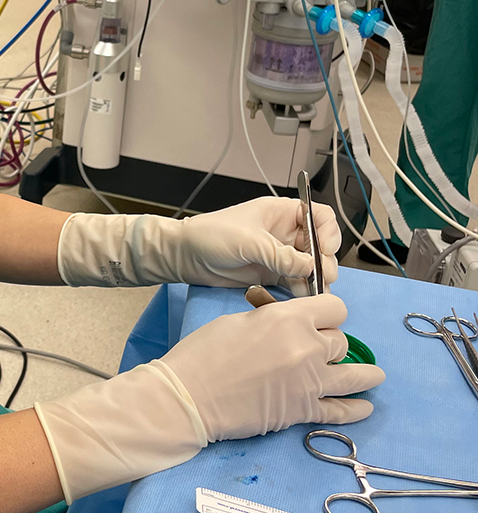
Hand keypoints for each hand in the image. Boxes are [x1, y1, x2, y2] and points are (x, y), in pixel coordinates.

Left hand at [56, 199, 340, 289]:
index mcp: (282, 213)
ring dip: (315, 279)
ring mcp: (281, 256)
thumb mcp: (248, 241)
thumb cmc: (212, 237)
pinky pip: (296, 283)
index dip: (328, 232)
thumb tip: (310, 268)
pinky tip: (300, 299)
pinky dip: (302, 291)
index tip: (323, 248)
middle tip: (318, 277)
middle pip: (320, 245)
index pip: (320, 217)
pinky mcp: (272, 276)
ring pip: (311, 267)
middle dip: (324, 261)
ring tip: (311, 292)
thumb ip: (280, 255)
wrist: (185, 256)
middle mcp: (286, 233)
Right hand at [162, 293, 382, 440]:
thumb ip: (272, 320)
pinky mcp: (303, 412)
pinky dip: (355, 410)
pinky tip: (365, 407)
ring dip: (365, 375)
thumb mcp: (239, 320)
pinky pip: (340, 411)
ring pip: (354, 375)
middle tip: (319, 349)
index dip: (328, 312)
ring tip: (375, 376)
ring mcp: (310, 382)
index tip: (323, 318)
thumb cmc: (204, 353)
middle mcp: (308, 348)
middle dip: (331, 343)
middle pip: (341, 342)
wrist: (189, 397)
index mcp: (290, 318)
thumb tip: (285, 324)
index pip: (334, 308)